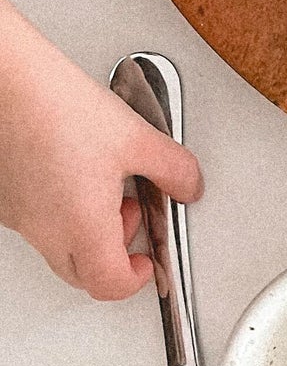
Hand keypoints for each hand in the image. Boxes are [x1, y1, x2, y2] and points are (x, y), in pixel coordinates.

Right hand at [0, 6, 201, 300]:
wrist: (5, 80)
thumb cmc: (55, 105)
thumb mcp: (137, 138)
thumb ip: (173, 170)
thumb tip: (188, 186)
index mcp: (81, 227)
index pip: (110, 285)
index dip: (137, 279)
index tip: (149, 260)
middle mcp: (43, 229)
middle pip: (83, 273)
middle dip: (115, 253)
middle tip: (130, 214)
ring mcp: (17, 216)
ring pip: (57, 246)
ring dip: (87, 229)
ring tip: (102, 184)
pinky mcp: (3, 197)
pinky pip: (34, 220)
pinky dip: (59, 211)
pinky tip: (71, 171)